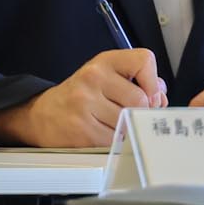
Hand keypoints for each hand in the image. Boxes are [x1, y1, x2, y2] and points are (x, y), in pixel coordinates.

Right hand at [0, 50, 165, 150]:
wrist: (42, 115)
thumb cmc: (80, 96)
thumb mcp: (105, 76)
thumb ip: (136, 81)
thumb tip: (161, 97)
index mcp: (103, 62)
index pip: (144, 61)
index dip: (153, 81)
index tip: (148, 93)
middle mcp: (93, 78)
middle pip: (141, 99)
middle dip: (141, 111)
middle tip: (129, 114)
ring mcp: (86, 105)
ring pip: (130, 122)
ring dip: (127, 129)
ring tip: (113, 124)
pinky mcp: (83, 130)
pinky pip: (116, 141)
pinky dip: (115, 142)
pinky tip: (103, 135)